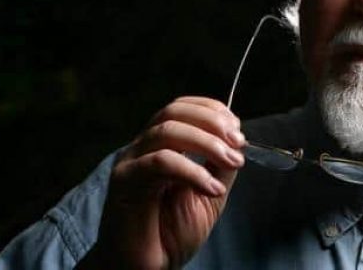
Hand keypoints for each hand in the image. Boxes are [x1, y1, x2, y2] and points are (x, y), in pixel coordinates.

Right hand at [84, 96, 244, 268]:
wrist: (144, 268)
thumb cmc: (172, 233)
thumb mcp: (210, 194)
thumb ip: (220, 167)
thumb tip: (236, 141)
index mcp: (161, 146)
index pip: (182, 108)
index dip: (212, 110)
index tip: (238, 130)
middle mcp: (143, 148)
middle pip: (173, 111)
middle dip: (212, 121)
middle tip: (238, 143)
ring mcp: (131, 162)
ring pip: (167, 131)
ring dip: (207, 142)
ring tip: (232, 162)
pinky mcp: (124, 182)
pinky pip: (160, 162)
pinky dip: (192, 171)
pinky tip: (212, 188)